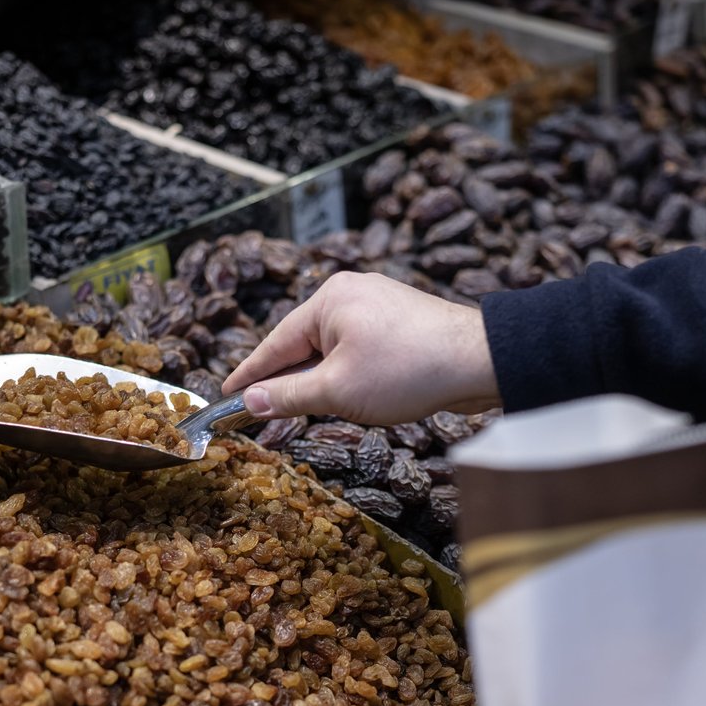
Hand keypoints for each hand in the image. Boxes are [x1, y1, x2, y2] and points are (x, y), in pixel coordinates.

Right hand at [221, 272, 500, 424]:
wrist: (480, 361)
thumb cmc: (407, 370)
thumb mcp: (337, 391)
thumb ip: (289, 396)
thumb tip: (250, 401)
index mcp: (328, 300)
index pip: (275, 343)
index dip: (249, 375)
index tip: (225, 394)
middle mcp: (350, 292)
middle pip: (303, 344)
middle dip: (287, 380)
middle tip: (262, 412)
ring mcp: (378, 304)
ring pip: (333, 349)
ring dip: (321, 380)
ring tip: (310, 410)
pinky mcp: (401, 320)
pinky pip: (359, 348)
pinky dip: (348, 372)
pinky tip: (351, 395)